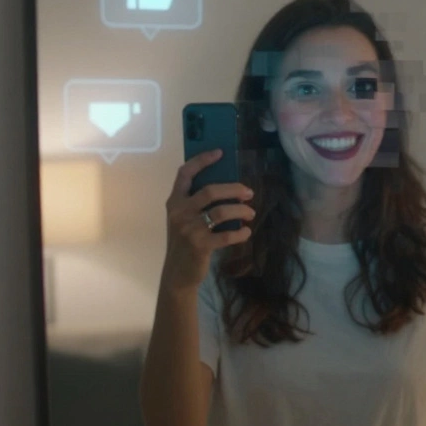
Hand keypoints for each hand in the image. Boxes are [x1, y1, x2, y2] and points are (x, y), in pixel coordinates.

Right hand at [162, 150, 254, 292]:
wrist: (178, 273)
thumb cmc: (186, 241)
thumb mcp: (184, 219)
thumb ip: (196, 203)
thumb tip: (227, 187)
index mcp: (174, 202)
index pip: (185, 173)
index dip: (202, 160)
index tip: (220, 152)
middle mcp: (179, 212)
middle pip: (210, 191)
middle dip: (234, 189)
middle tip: (249, 193)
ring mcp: (188, 229)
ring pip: (221, 211)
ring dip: (241, 211)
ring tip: (250, 214)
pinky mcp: (199, 245)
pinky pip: (227, 235)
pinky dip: (241, 233)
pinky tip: (246, 233)